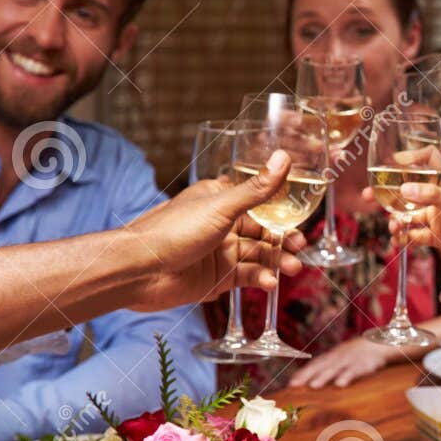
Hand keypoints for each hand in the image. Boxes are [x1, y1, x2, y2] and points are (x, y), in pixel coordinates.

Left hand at [118, 152, 306, 312]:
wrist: (139, 271)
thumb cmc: (172, 231)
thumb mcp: (221, 207)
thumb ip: (257, 189)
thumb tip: (283, 158)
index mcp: (219, 200)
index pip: (259, 202)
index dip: (282, 211)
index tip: (301, 218)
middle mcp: (221, 225)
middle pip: (262, 231)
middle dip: (283, 240)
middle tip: (299, 247)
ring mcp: (219, 253)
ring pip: (257, 255)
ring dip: (275, 261)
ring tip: (290, 268)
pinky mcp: (216, 278)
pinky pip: (246, 277)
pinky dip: (260, 278)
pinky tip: (269, 282)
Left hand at [287, 335, 408, 387]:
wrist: (378, 343)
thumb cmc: (356, 354)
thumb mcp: (340, 357)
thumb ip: (327, 367)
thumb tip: (311, 380)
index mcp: (332, 357)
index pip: (314, 365)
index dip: (302, 373)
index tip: (291, 384)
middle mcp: (338, 357)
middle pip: (320, 366)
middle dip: (307, 375)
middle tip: (295, 385)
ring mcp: (349, 360)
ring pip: (335, 369)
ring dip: (324, 376)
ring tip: (313, 385)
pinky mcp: (363, 364)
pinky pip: (354, 371)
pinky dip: (347, 376)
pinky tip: (340, 384)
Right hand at [363, 158, 440, 285]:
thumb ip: (432, 195)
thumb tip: (404, 188)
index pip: (432, 158)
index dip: (413, 156)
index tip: (394, 162)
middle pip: (412, 187)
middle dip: (390, 191)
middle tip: (369, 195)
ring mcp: (440, 217)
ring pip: (410, 213)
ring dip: (397, 218)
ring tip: (393, 226)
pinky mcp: (437, 237)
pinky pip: (414, 234)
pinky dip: (404, 237)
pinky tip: (398, 240)